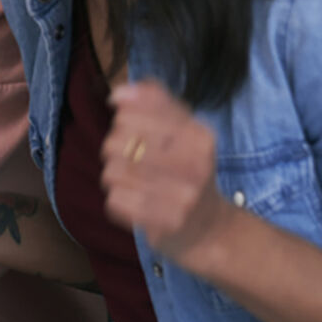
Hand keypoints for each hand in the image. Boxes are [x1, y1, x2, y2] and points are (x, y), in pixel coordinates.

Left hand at [101, 80, 237, 267]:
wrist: (210, 227)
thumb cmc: (188, 169)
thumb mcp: (182, 128)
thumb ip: (153, 101)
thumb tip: (118, 93)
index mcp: (199, 135)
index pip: (129, 115)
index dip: (122, 121)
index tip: (136, 131)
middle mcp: (195, 164)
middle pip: (114, 143)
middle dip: (115, 151)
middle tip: (134, 160)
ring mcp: (182, 196)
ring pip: (111, 173)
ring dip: (116, 177)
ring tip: (136, 182)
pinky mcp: (166, 223)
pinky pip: (115, 202)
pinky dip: (120, 201)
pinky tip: (138, 202)